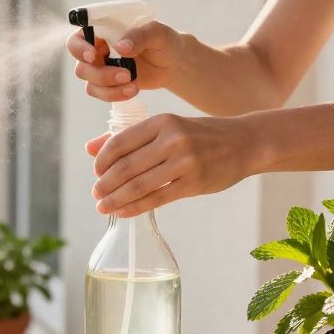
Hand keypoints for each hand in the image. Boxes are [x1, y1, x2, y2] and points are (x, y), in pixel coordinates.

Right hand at [68, 20, 187, 101]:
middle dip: (101, 74)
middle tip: (126, 74)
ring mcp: (101, 69)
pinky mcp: (108, 85)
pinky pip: (101, 93)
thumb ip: (139, 36)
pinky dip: (114, 95)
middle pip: (82, 66)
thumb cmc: (163, 41)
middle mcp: (96, 50)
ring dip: (108, 87)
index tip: (93, 55)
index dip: (79, 48)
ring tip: (133, 85)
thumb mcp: (157, 33)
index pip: (78, 38)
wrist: (173, 63)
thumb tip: (120, 47)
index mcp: (102, 31)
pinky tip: (132, 90)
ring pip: (90, 83)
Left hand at [87, 113, 258, 216]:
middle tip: (96, 193)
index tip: (96, 173)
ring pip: (139, 184)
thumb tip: (89, 149)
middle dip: (106, 183)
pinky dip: (135, 207)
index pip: (120, 142)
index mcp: (162, 122)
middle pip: (127, 166)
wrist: (244, 143)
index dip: (102, 161)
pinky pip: (157, 199)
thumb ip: (129, 137)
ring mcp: (185, 162)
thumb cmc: (199, 135)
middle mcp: (172, 139)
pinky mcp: (194, 183)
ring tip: (103, 206)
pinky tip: (123, 212)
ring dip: (116, 198)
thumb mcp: (166, 127)